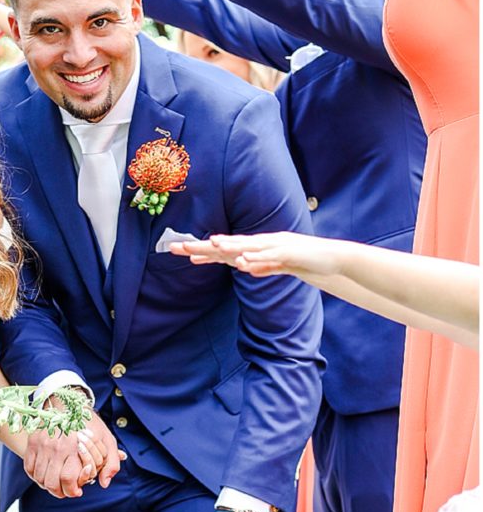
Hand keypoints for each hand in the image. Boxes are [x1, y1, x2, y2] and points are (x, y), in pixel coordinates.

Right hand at [23, 408, 121, 499]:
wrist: (68, 402)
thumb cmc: (89, 424)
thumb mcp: (107, 440)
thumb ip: (111, 463)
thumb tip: (104, 483)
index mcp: (75, 447)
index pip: (68, 479)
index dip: (72, 491)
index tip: (77, 491)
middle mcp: (56, 447)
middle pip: (51, 483)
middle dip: (59, 492)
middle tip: (66, 491)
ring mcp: (41, 445)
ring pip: (39, 478)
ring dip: (47, 486)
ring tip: (56, 484)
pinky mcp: (32, 442)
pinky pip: (29, 468)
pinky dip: (36, 476)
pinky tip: (45, 475)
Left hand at [169, 232, 335, 282]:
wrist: (330, 260)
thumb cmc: (301, 261)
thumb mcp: (275, 266)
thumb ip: (260, 266)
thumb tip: (244, 267)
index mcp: (256, 247)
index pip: (224, 250)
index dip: (202, 250)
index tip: (180, 251)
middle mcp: (261, 243)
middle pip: (228, 245)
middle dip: (204, 246)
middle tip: (181, 246)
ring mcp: (274, 246)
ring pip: (247, 247)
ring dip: (229, 247)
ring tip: (210, 247)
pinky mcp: (289, 253)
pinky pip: (270, 258)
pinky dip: (257, 260)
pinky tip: (243, 262)